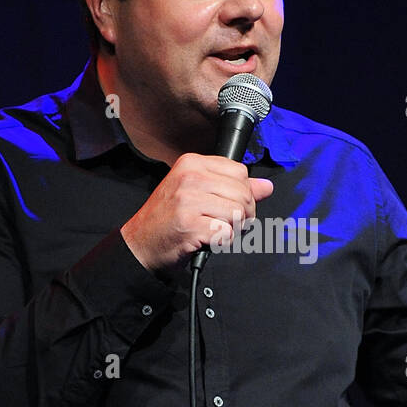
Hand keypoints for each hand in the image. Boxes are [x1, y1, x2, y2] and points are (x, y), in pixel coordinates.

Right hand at [121, 153, 273, 273]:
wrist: (140, 243)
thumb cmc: (168, 219)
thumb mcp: (198, 193)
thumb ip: (233, 187)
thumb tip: (266, 186)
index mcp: (192, 163)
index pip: (240, 172)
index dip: (243, 193)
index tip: (229, 205)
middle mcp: (190, 177)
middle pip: (243, 194)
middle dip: (242, 215)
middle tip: (224, 223)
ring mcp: (188, 201)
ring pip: (238, 213)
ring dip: (232, 229)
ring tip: (214, 230)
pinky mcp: (190, 225)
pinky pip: (226, 233)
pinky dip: (221, 242)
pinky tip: (207, 239)